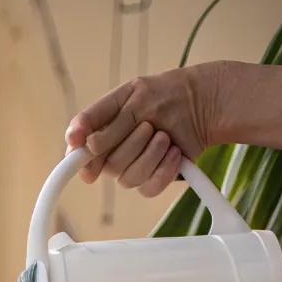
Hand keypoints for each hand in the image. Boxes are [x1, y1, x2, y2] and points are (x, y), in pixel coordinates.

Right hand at [65, 64, 223, 195]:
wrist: (202, 102)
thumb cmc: (165, 94)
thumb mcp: (131, 94)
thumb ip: (100, 116)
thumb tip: (79, 141)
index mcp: (101, 134)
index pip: (79, 154)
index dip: (79, 158)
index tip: (92, 148)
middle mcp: (113, 155)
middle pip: (108, 165)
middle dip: (132, 143)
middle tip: (148, 125)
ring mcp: (132, 169)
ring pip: (128, 178)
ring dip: (151, 153)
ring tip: (165, 135)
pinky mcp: (152, 181)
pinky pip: (149, 187)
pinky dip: (165, 168)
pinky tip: (175, 152)